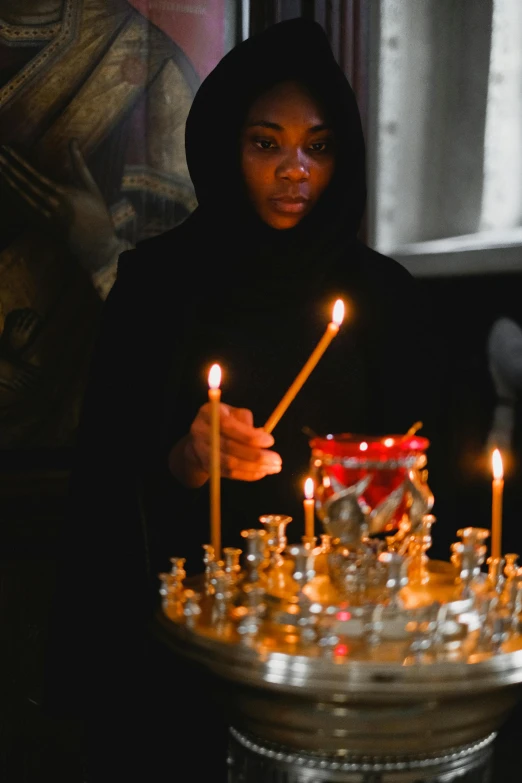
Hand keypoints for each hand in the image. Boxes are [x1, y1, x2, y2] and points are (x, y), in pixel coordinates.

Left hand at [0, 140, 122, 273]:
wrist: (98, 245)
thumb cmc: (97, 213)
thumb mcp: (91, 186)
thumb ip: (79, 163)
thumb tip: (72, 139)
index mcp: (63, 194)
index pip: (34, 175)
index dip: (18, 162)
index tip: (6, 150)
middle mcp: (51, 206)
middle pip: (23, 185)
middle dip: (7, 170)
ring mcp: (45, 218)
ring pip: (20, 198)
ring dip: (7, 184)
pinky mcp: (42, 226)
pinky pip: (23, 210)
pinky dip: (13, 199)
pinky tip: (6, 189)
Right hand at [169, 403, 281, 487]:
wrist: (200, 438)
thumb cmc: (224, 421)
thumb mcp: (234, 413)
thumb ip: (245, 420)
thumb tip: (261, 435)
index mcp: (208, 413)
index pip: (228, 426)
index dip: (250, 435)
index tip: (270, 441)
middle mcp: (200, 432)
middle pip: (229, 447)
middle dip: (256, 455)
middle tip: (277, 460)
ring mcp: (201, 451)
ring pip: (229, 463)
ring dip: (254, 468)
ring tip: (273, 467)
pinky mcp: (207, 466)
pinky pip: (229, 474)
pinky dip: (247, 474)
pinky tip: (262, 472)